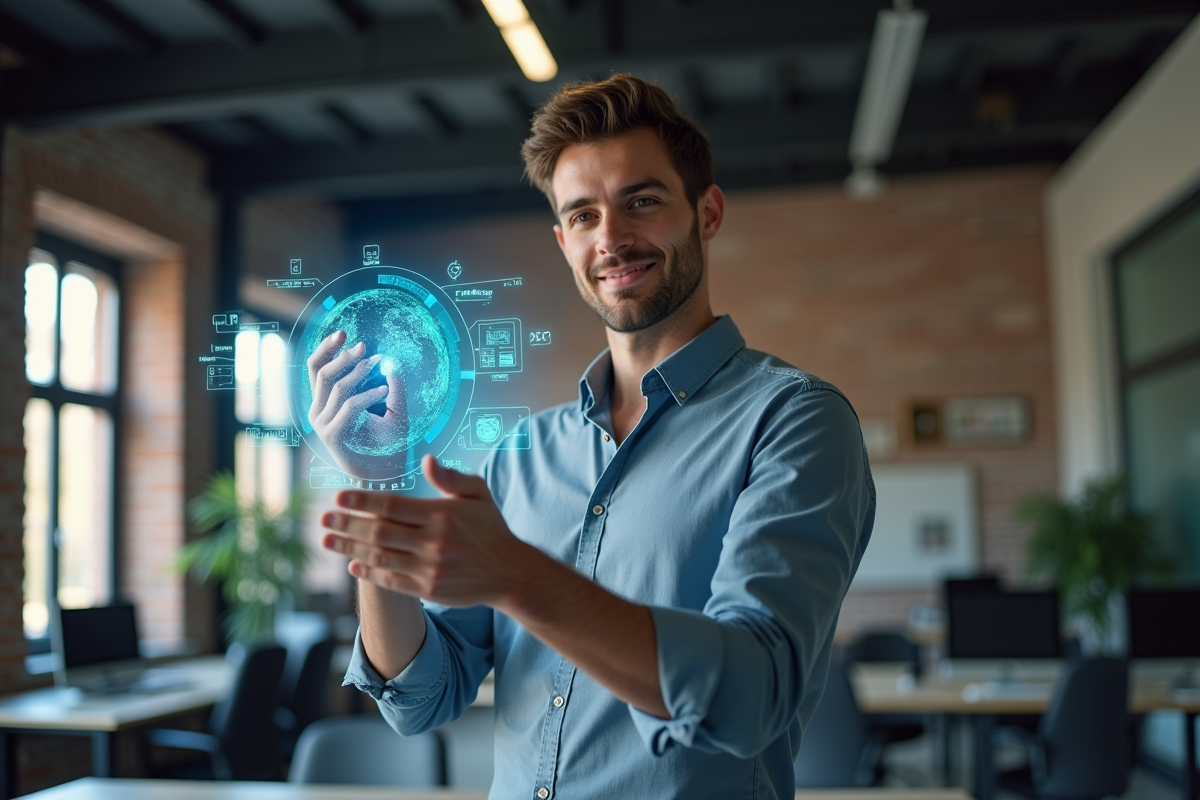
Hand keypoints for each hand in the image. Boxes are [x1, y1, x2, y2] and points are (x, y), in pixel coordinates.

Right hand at [306, 330, 407, 475]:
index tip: (343, 333)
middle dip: (341, 355)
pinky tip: (383, 391)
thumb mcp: (392, 408)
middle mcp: (319, 412)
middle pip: (320, 372)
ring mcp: (323, 424)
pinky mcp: (332, 435)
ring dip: (358, 372)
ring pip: (336, 386)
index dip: (327, 349)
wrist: (386, 474)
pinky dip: (367, 395)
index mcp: (325, 402)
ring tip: (377, 364)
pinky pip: (349, 406)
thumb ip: (389, 385)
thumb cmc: (388, 443)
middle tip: (363, 346)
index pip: (316, 368)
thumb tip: (390, 361)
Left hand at [320, 454, 540, 606]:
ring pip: (379, 557)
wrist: (509, 573)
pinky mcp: (428, 590)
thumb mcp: (478, 494)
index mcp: (442, 514)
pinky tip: (352, 565)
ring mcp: (429, 569)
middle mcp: (433, 542)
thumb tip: (427, 460)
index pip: (392, 505)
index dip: (362, 500)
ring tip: (327, 541)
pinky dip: (369, 573)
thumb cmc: (490, 528)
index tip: (339, 496)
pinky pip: (391, 581)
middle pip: (378, 532)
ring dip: (348, 549)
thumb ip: (451, 477)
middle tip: (323, 518)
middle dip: (346, 524)